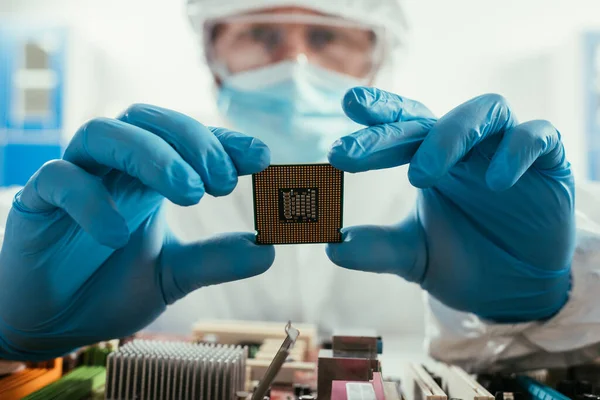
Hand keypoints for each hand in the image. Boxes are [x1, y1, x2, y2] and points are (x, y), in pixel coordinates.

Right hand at [0, 105, 274, 359]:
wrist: (53, 323)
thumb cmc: (111, 288)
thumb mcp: (175, 274)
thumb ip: (217, 259)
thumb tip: (270, 248)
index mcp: (148, 176)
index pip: (187, 140)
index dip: (225, 141)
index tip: (263, 157)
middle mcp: (113, 167)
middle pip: (148, 118)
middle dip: (192, 142)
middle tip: (223, 182)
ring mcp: (75, 176)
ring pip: (104, 132)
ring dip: (152, 155)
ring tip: (189, 193)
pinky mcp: (37, 200)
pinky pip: (60, 178)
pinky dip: (92, 199)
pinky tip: (118, 234)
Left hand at [327, 87, 574, 322]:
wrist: (517, 290)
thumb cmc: (464, 260)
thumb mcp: (415, 256)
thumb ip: (378, 249)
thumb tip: (331, 246)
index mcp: (429, 160)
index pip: (400, 128)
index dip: (374, 122)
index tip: (339, 127)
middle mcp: (465, 147)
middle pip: (428, 118)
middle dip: (387, 130)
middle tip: (347, 153)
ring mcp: (505, 149)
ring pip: (485, 111)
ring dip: (450, 136)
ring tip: (419, 176)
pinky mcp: (549, 162)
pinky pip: (537, 137)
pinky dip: (516, 151)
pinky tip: (494, 183)